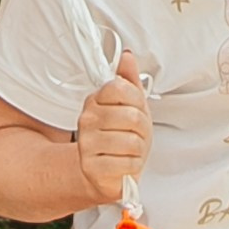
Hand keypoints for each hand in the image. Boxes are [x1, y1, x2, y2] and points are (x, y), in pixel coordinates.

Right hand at [75, 67, 152, 205]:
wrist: (111, 171)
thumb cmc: (123, 137)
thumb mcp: (132, 106)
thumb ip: (130, 80)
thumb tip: (127, 57)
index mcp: (95, 100)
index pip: (120, 88)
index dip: (137, 100)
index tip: (135, 109)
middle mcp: (86, 119)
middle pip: (131, 116)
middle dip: (142, 129)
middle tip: (136, 134)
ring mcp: (86, 143)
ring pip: (131, 141)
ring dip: (138, 149)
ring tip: (130, 150)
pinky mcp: (91, 167)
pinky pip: (127, 163)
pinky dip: (133, 166)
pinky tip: (125, 163)